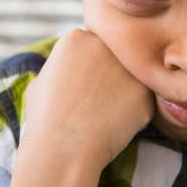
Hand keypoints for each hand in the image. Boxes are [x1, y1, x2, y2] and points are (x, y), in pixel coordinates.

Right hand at [8, 29, 153, 186]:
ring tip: (104, 112)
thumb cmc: (44, 120)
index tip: (82, 87)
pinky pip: (142, 98)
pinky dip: (133, 112)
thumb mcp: (42, 80)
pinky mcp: (145, 90)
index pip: (93, 45)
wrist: (62, 149)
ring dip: (124, 90)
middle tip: (98, 99)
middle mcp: (105, 44)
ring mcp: (127, 65)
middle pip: (115, 56)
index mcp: (76, 36)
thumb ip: (64, 65)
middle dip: (111, 73)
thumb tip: (74, 66)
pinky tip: (115, 123)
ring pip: (131, 76)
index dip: (88, 68)